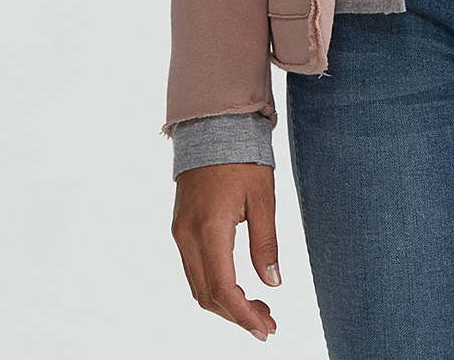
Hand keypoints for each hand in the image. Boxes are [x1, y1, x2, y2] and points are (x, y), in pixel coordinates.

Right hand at [172, 163, 281, 339]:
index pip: (223, 289)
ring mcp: (180, 232)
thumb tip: (272, 283)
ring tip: (258, 308)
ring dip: (225, 304)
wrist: (212, 124)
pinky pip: (194, 269)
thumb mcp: (262, 197)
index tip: (266, 328)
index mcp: (209, 229)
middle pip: (207, 296)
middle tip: (267, 322)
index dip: (244, 315)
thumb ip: (265, 242)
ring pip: (198, 286)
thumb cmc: (241, 156)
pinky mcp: (181, 227)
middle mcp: (187, 236)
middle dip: (237, 316)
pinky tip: (238, 286)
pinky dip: (214, 285)